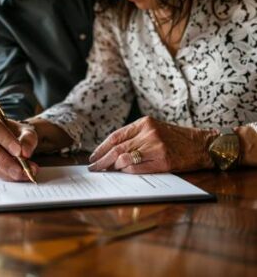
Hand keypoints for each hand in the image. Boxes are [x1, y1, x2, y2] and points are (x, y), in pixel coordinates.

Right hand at [0, 113, 38, 180]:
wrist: (13, 140)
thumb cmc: (18, 133)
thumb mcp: (27, 131)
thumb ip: (28, 139)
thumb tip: (25, 153)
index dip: (4, 139)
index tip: (19, 151)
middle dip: (6, 161)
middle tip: (23, 169)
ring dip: (8, 171)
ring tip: (26, 173)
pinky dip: (7, 176)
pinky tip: (20, 175)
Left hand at [89, 116, 217, 173]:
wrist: (201, 144)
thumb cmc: (175, 138)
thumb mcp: (154, 129)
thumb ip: (135, 136)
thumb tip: (112, 152)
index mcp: (144, 122)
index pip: (116, 136)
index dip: (101, 147)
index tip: (93, 156)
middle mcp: (149, 133)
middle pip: (117, 148)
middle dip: (102, 160)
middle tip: (93, 168)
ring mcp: (156, 147)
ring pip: (124, 158)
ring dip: (113, 167)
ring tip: (106, 172)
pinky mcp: (163, 161)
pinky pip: (137, 168)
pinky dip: (127, 172)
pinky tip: (122, 173)